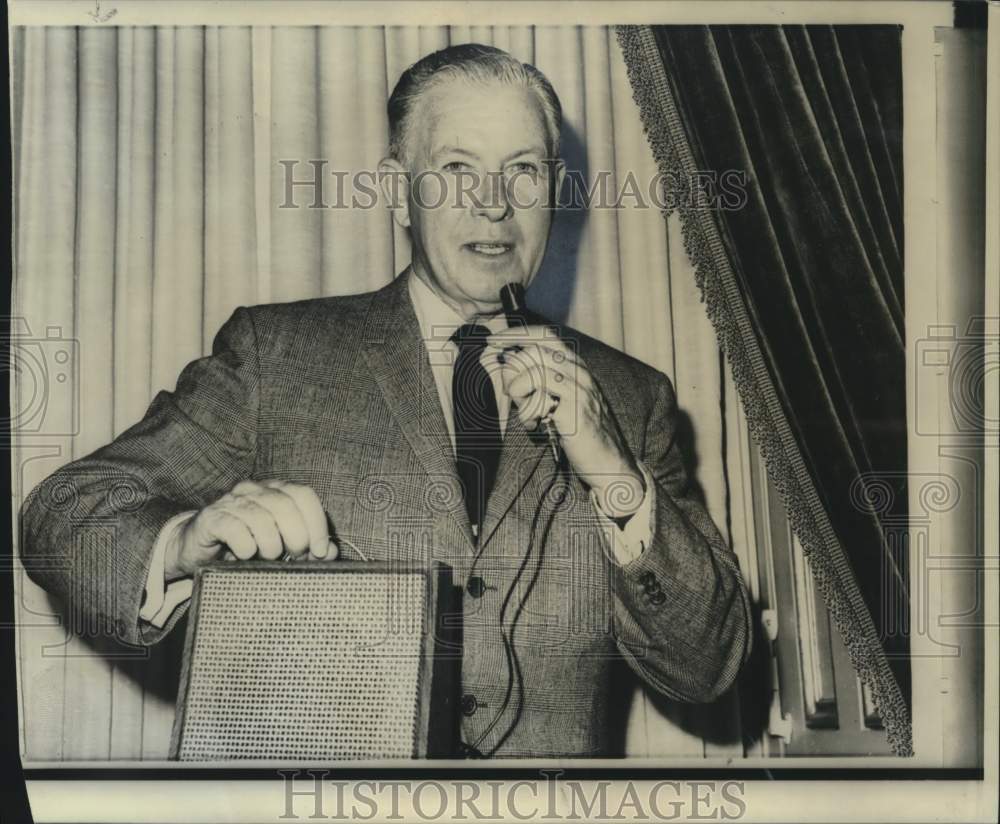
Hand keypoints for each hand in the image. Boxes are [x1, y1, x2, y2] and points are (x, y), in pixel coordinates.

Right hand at [166, 479, 335, 578]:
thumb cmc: (245, 547)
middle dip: (297, 536)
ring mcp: (231, 501)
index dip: (317, 523)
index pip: (304, 495)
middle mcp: (254, 490)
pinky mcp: (212, 518)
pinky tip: (245, 554)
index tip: (320, 551)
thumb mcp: (281, 547)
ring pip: (262, 518)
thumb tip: (330, 552)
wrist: (197, 550)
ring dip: (271, 545)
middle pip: (286, 506)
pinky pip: (236, 530)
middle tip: (294, 556)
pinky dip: (246, 547)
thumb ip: (308, 547)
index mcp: (275, 491)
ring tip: (267, 557)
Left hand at [484, 326, 645, 517]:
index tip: (494, 340)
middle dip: (511, 370)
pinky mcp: (573, 411)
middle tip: (512, 394)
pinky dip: (527, 414)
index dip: (516, 334)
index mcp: (576, 364)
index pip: (543, 335)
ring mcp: (578, 390)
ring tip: (527, 413)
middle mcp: (579, 371)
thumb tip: (509, 362)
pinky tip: (535, 425)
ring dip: (518, 394)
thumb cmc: (581, 430)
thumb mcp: (564, 396)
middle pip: (533, 352)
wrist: (608, 460)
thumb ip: (542, 378)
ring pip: (532, 374)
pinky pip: (537, 401)